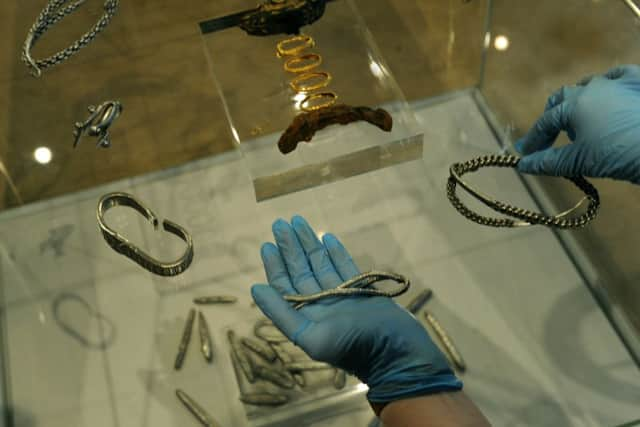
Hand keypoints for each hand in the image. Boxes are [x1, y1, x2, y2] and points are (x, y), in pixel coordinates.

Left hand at [251, 216, 460, 402]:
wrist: (397, 352)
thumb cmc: (354, 347)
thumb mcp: (311, 336)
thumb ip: (282, 314)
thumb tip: (255, 288)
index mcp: (306, 317)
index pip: (285, 287)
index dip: (275, 265)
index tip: (267, 244)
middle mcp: (321, 305)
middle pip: (301, 271)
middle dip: (290, 247)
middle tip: (280, 223)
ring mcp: (342, 296)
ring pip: (321, 264)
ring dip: (310, 243)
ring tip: (299, 221)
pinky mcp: (362, 290)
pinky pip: (345, 267)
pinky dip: (336, 252)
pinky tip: (327, 237)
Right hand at [515, 64, 639, 183]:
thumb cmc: (615, 154)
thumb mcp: (578, 161)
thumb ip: (547, 162)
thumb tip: (522, 165)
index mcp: (574, 105)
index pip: (546, 122)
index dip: (534, 139)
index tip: (526, 154)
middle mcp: (592, 88)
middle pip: (563, 97)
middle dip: (553, 116)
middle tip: (550, 137)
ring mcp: (618, 82)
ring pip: (590, 85)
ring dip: (579, 101)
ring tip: (582, 121)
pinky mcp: (638, 83)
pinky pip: (620, 75)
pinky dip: (610, 83)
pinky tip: (610, 92)